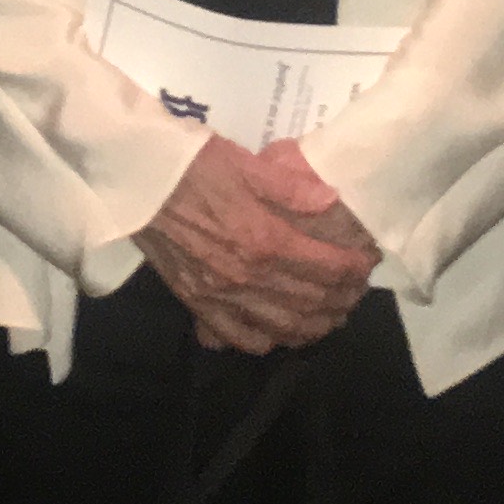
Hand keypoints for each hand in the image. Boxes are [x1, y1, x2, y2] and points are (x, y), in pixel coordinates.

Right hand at [132, 137, 377, 354]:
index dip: (353, 269)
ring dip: (314, 325)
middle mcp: (245, 277)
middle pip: (310, 302)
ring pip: (281, 327)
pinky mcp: (197, 303)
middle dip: (342, 298)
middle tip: (356, 290)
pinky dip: (268, 340)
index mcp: (263, 239)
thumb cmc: (192, 163)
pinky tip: (281, 331)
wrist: (137, 180)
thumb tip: (333, 201)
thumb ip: (291, 187)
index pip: (325, 267)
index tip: (366, 263)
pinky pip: (239, 337)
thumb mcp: (245, 162)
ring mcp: (220, 296)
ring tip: (331, 315)